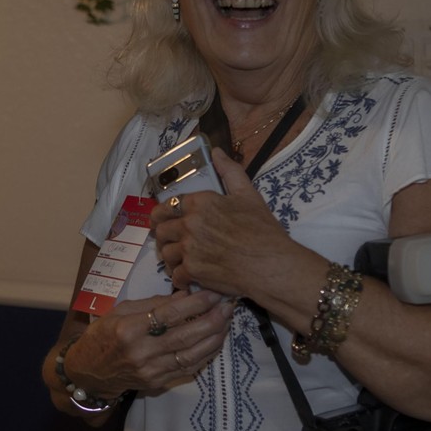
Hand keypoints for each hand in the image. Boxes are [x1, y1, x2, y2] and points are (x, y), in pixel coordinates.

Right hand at [64, 289, 234, 395]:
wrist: (89, 372)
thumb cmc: (103, 335)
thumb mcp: (120, 311)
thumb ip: (152, 304)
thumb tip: (185, 295)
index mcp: (129, 328)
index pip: (169, 314)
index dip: (195, 303)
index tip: (214, 294)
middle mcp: (141, 351)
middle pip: (185, 336)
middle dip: (211, 320)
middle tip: (228, 307)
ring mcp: (150, 370)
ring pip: (191, 355)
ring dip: (213, 339)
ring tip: (227, 323)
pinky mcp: (157, 382)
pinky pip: (187, 368)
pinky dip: (205, 355)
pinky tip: (215, 342)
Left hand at [150, 148, 296, 295]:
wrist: (270, 263)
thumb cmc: (262, 230)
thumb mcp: (248, 194)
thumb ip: (230, 171)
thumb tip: (216, 152)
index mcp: (200, 202)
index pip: (167, 206)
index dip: (164, 214)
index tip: (166, 220)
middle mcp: (189, 223)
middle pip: (161, 230)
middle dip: (164, 236)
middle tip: (171, 241)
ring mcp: (189, 248)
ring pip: (165, 253)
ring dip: (170, 258)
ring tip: (179, 260)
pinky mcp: (192, 271)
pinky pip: (175, 275)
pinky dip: (180, 278)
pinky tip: (188, 277)